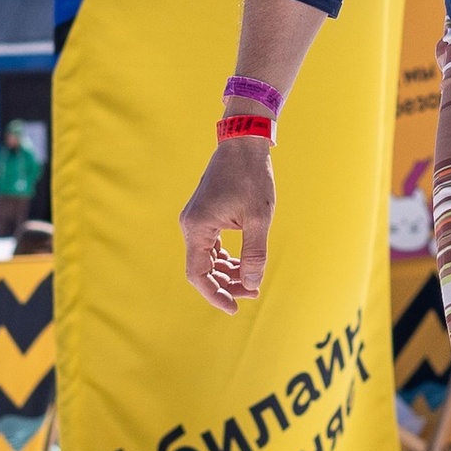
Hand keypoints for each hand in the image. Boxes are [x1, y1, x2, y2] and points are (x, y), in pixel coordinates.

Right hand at [181, 137, 277, 313]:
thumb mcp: (259, 218)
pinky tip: (245, 264)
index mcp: (197, 228)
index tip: (234, 308)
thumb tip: (252, 284)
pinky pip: (211, 246)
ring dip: (228, 272)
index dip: (215, 294)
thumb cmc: (252, 177)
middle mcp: (191, 225)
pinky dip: (227, 258)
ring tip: (252, 281)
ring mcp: (197, 220)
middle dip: (226, 284)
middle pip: (203, 269)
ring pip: (207, 258)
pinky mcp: (205, 215)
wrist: (244, 143)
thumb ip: (255, 253)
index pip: (199, 274)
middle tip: (253, 292)